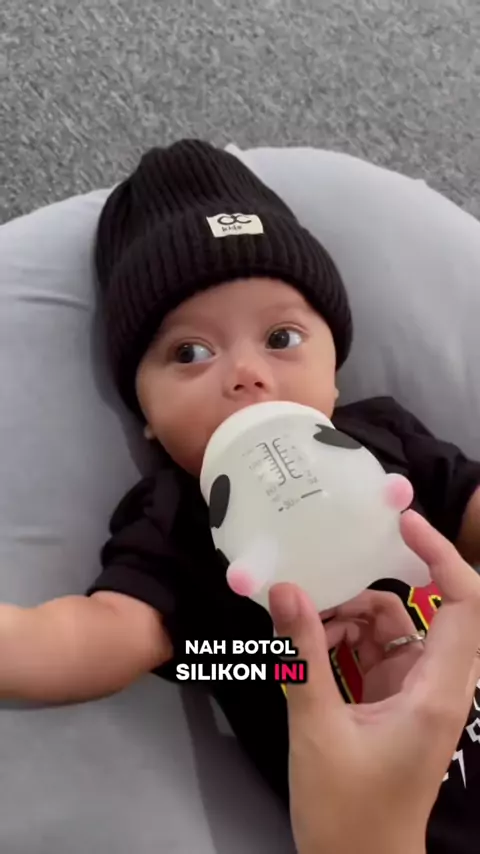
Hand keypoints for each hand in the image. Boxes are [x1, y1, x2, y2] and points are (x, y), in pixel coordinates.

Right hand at [269, 510, 479, 853]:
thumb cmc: (347, 808)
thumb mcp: (316, 727)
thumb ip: (303, 655)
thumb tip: (284, 588)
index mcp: (438, 690)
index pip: (464, 605)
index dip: (441, 556)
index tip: (402, 522)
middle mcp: (437, 684)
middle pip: (427, 608)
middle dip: (379, 582)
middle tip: (334, 562)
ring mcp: (415, 692)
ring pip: (395, 627)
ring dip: (353, 614)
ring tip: (307, 618)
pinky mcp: (394, 701)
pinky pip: (377, 650)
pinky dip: (346, 638)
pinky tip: (312, 641)